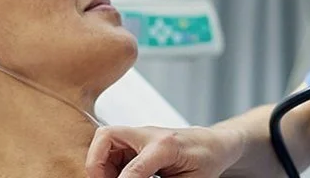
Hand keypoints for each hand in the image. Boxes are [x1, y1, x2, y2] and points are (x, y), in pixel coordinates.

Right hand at [85, 126, 244, 177]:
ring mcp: (140, 135)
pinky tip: (121, 177)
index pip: (134, 167)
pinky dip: (107, 165)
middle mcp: (149, 135)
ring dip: (100, 164)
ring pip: (104, 141)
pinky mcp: (135, 141)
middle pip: (106, 136)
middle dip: (96, 162)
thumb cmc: (206, 161)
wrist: (213, 144)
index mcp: (166, 146)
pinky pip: (111, 149)